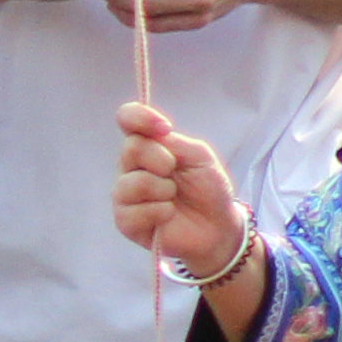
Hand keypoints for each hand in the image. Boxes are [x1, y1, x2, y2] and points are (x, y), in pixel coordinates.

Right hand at [116, 101, 254, 272]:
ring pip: (132, 183)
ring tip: (173, 198)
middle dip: (161, 160)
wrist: (217, 224)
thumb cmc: (207, 188)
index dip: (139, 117)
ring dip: (163, 190)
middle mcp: (130, 166)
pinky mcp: (124, 220)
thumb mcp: (199, 156)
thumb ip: (174, 142)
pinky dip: (160, 212)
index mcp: (147, 146)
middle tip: (175, 172)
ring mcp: (124, 193)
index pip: (127, 119)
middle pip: (131, 149)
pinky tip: (168, 215)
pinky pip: (135, 211)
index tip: (164, 128)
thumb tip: (154, 133)